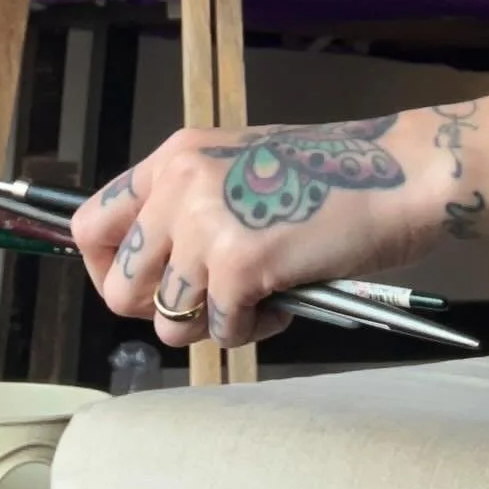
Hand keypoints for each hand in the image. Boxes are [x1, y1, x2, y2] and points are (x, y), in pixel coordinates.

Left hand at [70, 113, 437, 349]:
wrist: (398, 173)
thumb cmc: (331, 175)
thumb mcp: (240, 169)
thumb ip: (189, 205)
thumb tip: (151, 270)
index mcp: (175, 157)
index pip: (90, 224)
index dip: (106, 270)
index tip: (144, 288)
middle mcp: (179, 183)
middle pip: (118, 287)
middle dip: (162, 310)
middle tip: (212, 300)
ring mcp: (206, 223)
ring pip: (168, 321)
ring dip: (214, 324)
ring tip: (260, 295)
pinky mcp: (239, 264)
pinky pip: (222, 331)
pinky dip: (255, 329)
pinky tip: (285, 298)